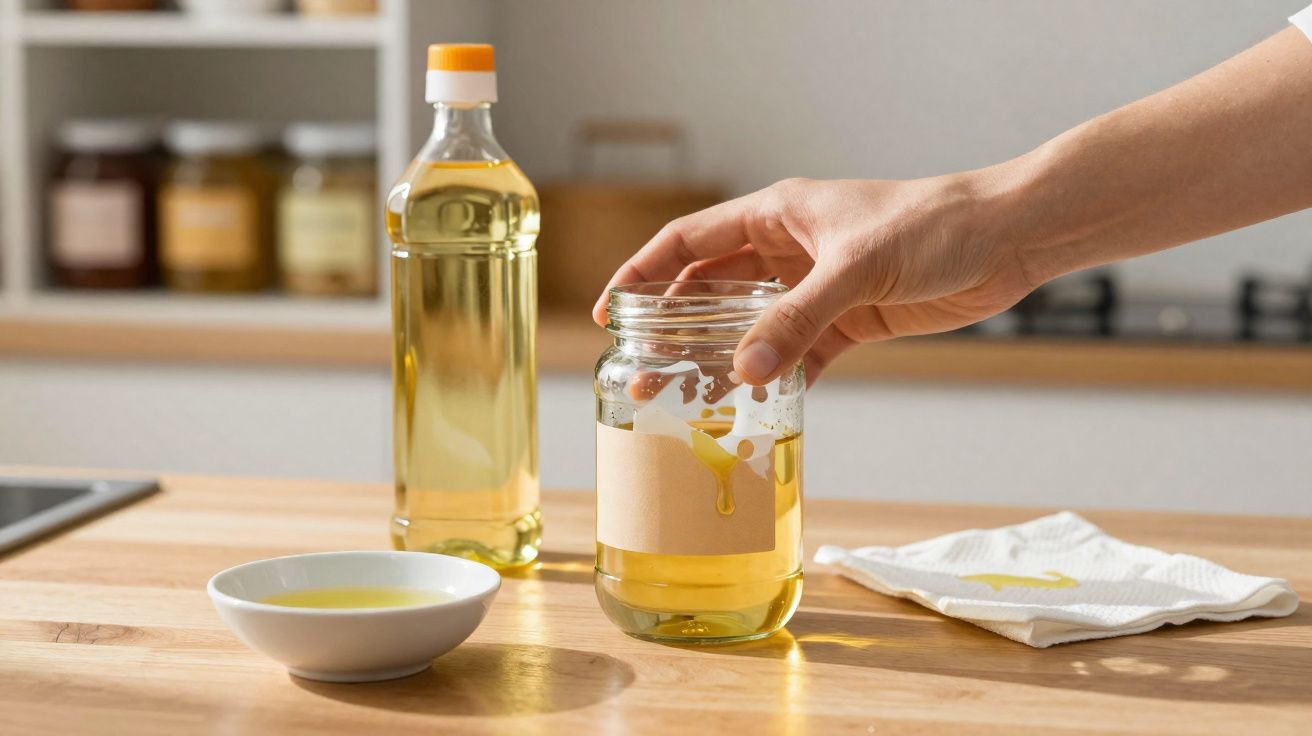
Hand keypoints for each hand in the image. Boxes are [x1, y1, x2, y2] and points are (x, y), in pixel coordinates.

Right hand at [592, 174, 1036, 384]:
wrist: (1005, 239)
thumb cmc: (933, 225)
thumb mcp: (856, 268)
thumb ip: (797, 319)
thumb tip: (742, 371)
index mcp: (777, 214)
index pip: (689, 242)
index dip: (643, 274)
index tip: (612, 313)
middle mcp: (789, 249)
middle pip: (711, 290)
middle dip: (675, 330)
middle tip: (645, 374)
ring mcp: (817, 287)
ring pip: (751, 328)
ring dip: (722, 361)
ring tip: (688, 402)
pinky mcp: (850, 321)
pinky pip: (798, 354)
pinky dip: (777, 379)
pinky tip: (755, 407)